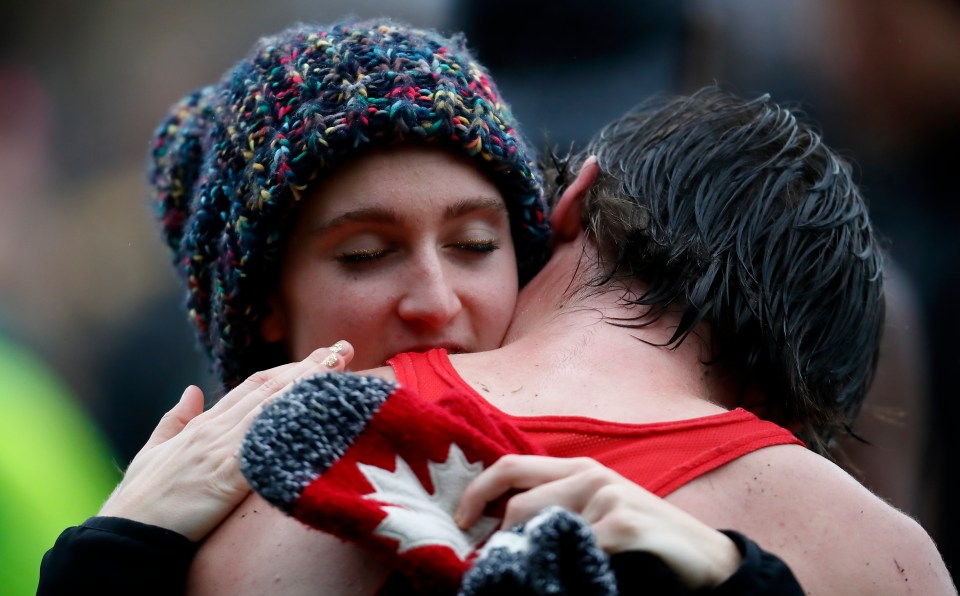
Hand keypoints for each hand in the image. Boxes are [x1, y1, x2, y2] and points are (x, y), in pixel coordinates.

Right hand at [98, 341, 353, 541]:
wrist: (129, 534)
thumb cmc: (141, 500)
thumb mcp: (153, 452)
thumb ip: (175, 420)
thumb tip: (192, 390)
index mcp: (204, 424)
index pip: (254, 387)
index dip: (287, 369)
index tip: (317, 355)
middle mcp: (217, 429)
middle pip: (271, 389)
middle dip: (309, 367)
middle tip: (342, 349)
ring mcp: (223, 449)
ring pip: (272, 406)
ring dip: (307, 384)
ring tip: (337, 366)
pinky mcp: (230, 475)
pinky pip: (267, 443)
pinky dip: (291, 424)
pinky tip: (316, 412)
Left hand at [455, 455, 740, 589]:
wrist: (705, 560)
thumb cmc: (645, 538)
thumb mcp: (597, 512)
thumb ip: (558, 507)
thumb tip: (502, 525)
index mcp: (578, 468)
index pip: (511, 465)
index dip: (477, 491)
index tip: (460, 522)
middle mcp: (590, 475)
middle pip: (517, 500)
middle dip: (495, 536)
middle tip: (488, 564)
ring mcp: (607, 497)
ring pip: (540, 526)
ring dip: (528, 556)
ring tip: (533, 574)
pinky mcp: (623, 524)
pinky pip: (574, 548)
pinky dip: (563, 568)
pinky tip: (574, 579)